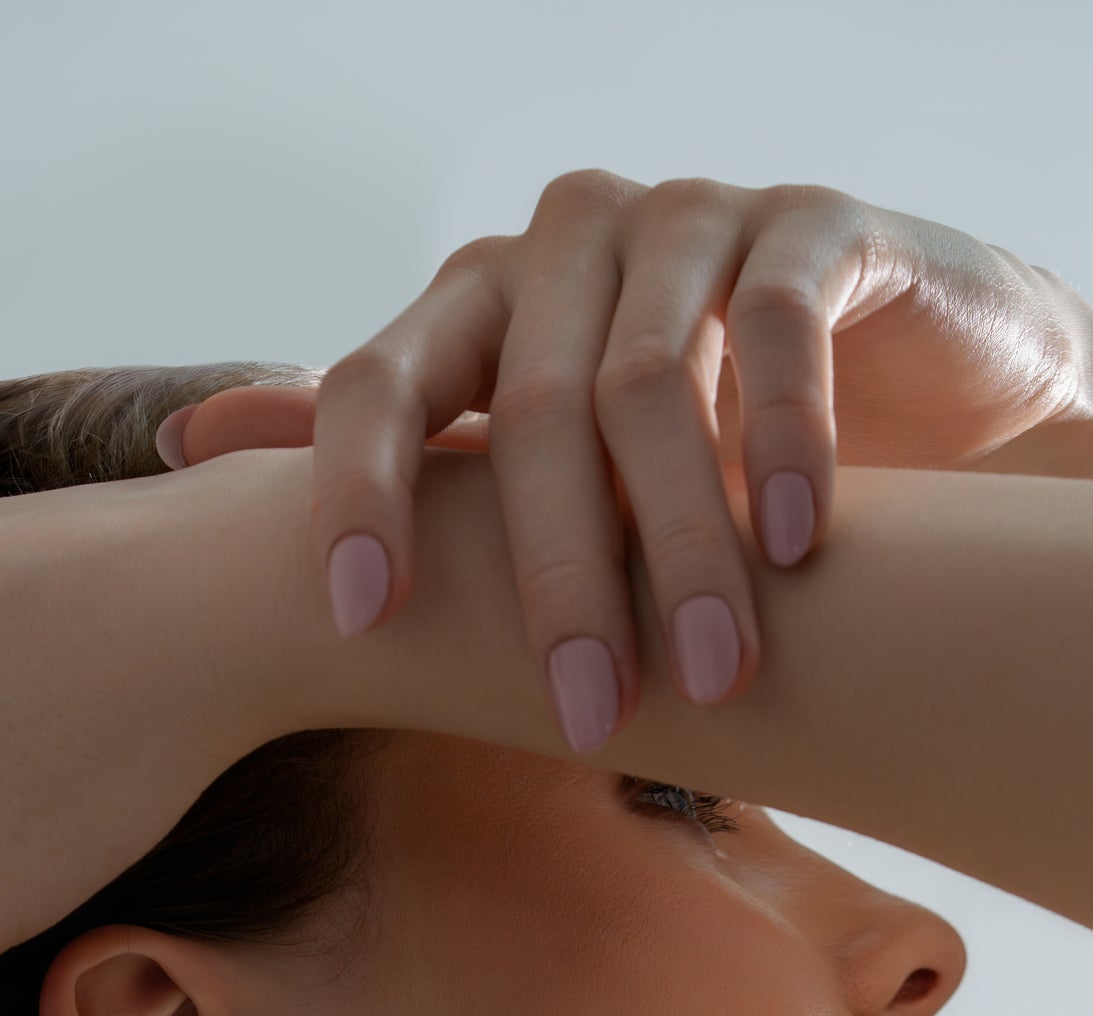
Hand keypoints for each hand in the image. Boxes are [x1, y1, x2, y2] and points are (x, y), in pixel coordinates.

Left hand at [167, 173, 1087, 740]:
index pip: (375, 385)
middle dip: (554, 583)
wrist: (909, 387)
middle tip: (584, 719)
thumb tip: (184, 449)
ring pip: (649, 385)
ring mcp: (686, 218)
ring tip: (713, 677)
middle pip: (526, 414)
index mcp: (473, 306)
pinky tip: (796, 547)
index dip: (357, 498)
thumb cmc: (682, 448)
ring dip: (679, 548)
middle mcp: (563, 243)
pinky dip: (781, 445)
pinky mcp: (809, 223)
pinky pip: (774, 325)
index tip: (363, 625)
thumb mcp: (524, 463)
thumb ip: (383, 451)